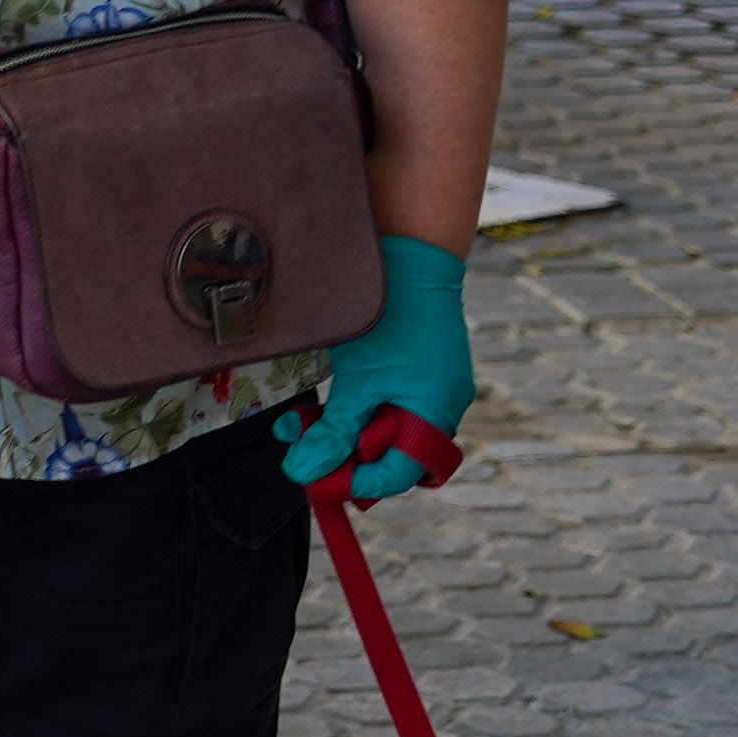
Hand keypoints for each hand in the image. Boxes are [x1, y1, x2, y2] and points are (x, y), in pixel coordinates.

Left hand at [274, 236, 473, 503]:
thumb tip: (303, 473)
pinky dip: (352, 410)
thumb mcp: (356, 383)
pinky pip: (387, 405)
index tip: (318, 480)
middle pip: (393, 455)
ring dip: (340, 433)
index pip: (402, 472)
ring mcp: (432, 387)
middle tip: (302, 454)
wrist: (410, 254)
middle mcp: (442, 405)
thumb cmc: (388, 318)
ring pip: (384, 430)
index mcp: (436, 413)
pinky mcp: (417, 370)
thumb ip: (333, 432)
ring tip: (295, 426)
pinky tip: (315, 408)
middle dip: (344, 458)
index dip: (358, 482)